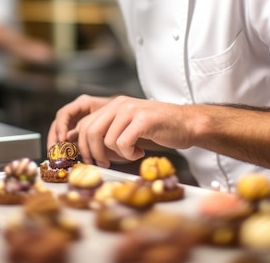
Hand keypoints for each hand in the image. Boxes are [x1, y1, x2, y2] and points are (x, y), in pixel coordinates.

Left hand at [49, 94, 194, 167]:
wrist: (187, 124)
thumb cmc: (158, 129)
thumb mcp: (129, 126)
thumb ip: (110, 131)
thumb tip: (87, 150)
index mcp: (114, 105)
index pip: (84, 124)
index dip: (82, 145)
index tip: (90, 160)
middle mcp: (120, 104)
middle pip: (90, 132)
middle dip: (94, 153)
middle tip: (105, 164)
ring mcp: (131, 110)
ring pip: (108, 140)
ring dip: (119, 154)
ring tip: (133, 153)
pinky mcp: (143, 120)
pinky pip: (124, 143)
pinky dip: (130, 154)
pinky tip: (141, 151)